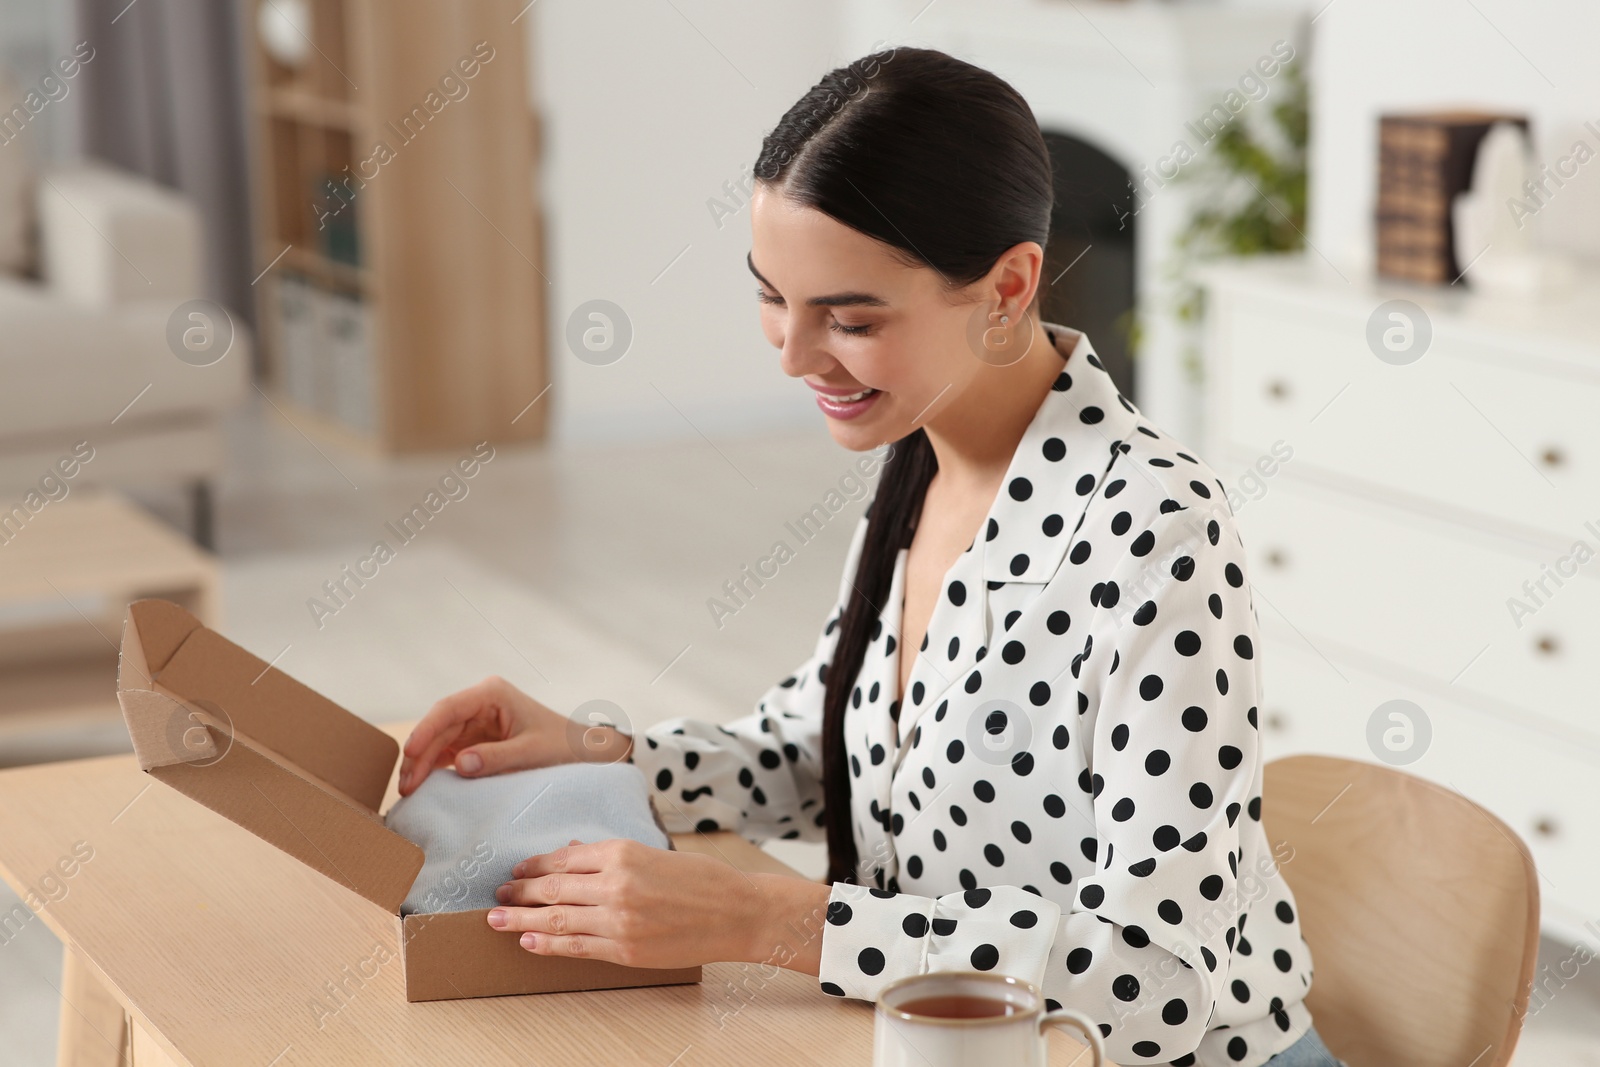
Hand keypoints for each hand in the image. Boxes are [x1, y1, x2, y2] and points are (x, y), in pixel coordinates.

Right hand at [398, 675, 632, 794]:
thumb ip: (497, 757)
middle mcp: (479, 704)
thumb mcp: (532, 753)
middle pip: (438, 727)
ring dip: (422, 765)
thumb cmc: (563, 747)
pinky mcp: (474, 741)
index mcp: (492, 694)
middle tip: (405, 786)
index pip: (449, 708)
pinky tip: (421, 788)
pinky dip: (433, 770)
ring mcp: (474, 722)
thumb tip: (461, 764)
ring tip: (407, 791)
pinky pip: (447, 754)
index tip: (411, 752)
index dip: (426, 729)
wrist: (583, 753)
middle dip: (419, 755)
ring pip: (438, 741)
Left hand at [486, 838, 830, 969]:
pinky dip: (549, 943)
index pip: (564, 858)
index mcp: (623, 852)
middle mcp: (616, 883)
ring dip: (522, 919)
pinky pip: (577, 946)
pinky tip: (529, 941)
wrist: (736, 911)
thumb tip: (572, 853)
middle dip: (520, 891)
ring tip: (497, 919)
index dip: (534, 865)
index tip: (518, 868)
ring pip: (557, 918)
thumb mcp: (654, 853)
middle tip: (499, 893)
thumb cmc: (701, 879)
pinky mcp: (626, 948)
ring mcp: (619, 919)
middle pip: (553, 888)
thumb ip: (610, 854)